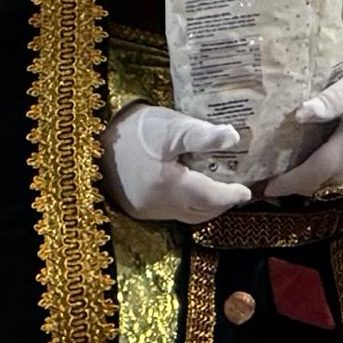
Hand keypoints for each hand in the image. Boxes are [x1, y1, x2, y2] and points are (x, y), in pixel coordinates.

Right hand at [108, 103, 250, 225]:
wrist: (96, 137)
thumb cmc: (137, 129)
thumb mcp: (171, 126)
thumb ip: (203, 135)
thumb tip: (234, 137)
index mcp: (170, 186)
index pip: (211, 198)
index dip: (231, 195)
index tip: (247, 190)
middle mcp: (159, 205)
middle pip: (200, 212)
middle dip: (220, 204)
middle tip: (236, 191)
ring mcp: (146, 210)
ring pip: (185, 215)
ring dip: (204, 207)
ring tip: (218, 190)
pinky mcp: (135, 208)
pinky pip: (169, 213)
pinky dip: (186, 205)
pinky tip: (190, 190)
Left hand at [264, 62, 342, 201]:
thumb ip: (327, 101)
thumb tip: (298, 114)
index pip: (312, 174)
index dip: (288, 183)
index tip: (265, 187)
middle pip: (320, 187)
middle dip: (294, 188)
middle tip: (269, 186)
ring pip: (332, 189)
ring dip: (310, 187)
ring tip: (288, 180)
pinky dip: (326, 183)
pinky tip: (315, 172)